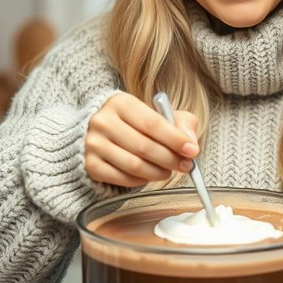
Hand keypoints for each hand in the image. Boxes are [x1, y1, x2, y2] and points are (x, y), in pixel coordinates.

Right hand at [84, 93, 199, 187]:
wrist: (98, 132)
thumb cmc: (134, 123)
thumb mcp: (156, 113)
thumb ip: (179, 122)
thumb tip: (191, 142)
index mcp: (120, 103)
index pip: (152, 123)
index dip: (175, 139)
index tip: (192, 150)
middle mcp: (102, 122)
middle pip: (144, 146)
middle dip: (170, 159)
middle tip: (186, 166)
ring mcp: (93, 144)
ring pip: (134, 165)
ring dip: (158, 172)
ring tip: (168, 171)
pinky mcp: (90, 165)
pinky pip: (122, 178)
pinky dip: (140, 180)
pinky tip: (148, 175)